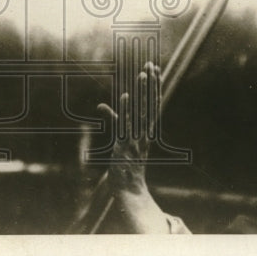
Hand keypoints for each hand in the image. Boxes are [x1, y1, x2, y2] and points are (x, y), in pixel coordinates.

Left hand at [97, 61, 160, 195]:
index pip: (153, 104)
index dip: (154, 86)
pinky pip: (125, 126)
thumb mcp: (121, 138)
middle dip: (151, 84)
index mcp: (147, 131)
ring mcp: (135, 139)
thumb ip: (114, 119)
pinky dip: (125, 112)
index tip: (155, 68)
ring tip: (142, 74)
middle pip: (149, 104)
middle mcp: (144, 133)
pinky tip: (124, 97)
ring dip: (141, 93)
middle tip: (152, 64)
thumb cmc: (126, 164)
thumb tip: (101, 105)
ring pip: (140, 111)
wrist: (130, 191)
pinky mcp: (124, 146)